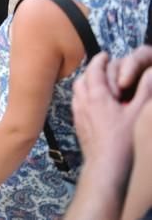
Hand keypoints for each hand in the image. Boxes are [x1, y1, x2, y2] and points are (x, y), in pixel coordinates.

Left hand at [72, 52, 151, 170]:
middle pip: (82, 79)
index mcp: (96, 96)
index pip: (95, 70)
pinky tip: (94, 105)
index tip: (105, 55)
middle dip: (92, 71)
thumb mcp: (139, 113)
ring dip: (86, 84)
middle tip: (102, 68)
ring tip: (98, 84)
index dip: (100, 60)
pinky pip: (77, 105)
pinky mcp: (78, 126)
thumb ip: (145, 90)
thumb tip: (150, 73)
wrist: (106, 166)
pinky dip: (83, 98)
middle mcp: (83, 102)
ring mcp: (78, 114)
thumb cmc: (123, 141)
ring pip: (77, 92)